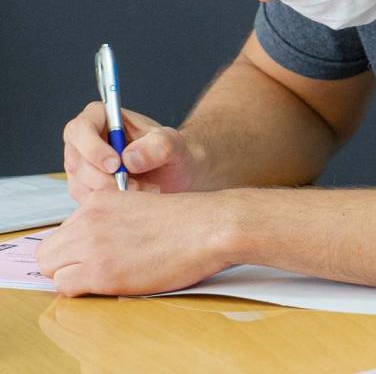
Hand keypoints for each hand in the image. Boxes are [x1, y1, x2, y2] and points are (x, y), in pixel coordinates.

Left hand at [35, 189, 238, 295]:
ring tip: (106, 278)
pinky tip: (112, 284)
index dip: (77, 248)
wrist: (211, 228)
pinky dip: (84, 291)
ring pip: (53, 269)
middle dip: (67, 264)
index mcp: (97, 201)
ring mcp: (92, 245)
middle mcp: (87, 220)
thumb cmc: (189, 221)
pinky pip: (67, 287)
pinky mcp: (101, 272)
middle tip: (95, 271)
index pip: (64, 231)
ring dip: (74, 277)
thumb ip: (112, 219)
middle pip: (49, 251)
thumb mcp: (140, 206)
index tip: (97, 255)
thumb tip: (99, 243)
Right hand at [63, 102, 204, 200]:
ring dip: (111, 193)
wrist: (173, 174)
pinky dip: (108, 203)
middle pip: (77, 161)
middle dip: (105, 179)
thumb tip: (129, 158)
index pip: (80, 129)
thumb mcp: (173, 144)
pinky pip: (85, 199)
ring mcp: (80, 164)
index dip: (93, 148)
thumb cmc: (170, 152)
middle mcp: (84, 140)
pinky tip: (132, 199)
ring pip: (80, 184)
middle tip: (135, 186)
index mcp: (100, 116)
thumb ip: (158, 145)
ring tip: (143, 190)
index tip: (116, 165)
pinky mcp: (83, 186)